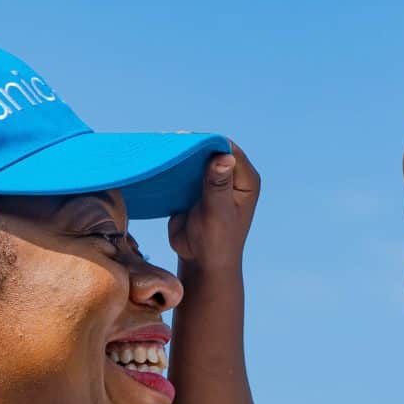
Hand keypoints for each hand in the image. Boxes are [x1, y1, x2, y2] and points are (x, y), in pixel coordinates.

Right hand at [167, 145, 258, 269]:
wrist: (200, 262)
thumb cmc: (216, 241)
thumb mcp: (217, 212)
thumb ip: (218, 184)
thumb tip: (224, 156)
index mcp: (245, 179)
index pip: (228, 149)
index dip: (208, 143)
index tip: (186, 141)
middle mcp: (231, 175)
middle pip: (210, 150)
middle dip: (191, 147)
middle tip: (168, 144)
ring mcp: (212, 180)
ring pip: (195, 158)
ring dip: (179, 155)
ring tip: (161, 150)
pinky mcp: (194, 187)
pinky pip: (183, 170)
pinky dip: (172, 167)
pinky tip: (158, 162)